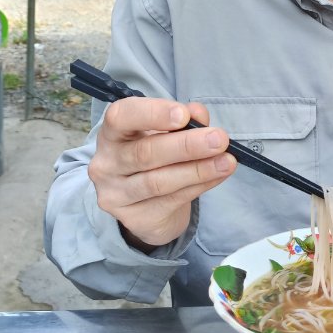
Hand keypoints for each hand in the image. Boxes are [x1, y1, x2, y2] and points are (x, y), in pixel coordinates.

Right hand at [87, 98, 235, 250]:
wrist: (144, 203)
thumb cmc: (154, 155)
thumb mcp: (165, 132)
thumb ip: (182, 120)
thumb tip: (198, 113)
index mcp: (112, 133)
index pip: (120, 117)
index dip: (152, 114)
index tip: (184, 115)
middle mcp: (107, 164)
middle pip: (144, 153)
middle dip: (186, 145)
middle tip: (219, 139)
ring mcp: (116, 194)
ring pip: (158, 182)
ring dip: (198, 170)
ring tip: (226, 161)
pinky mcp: (134, 218)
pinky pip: (171, 201)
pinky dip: (199, 186)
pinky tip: (218, 175)